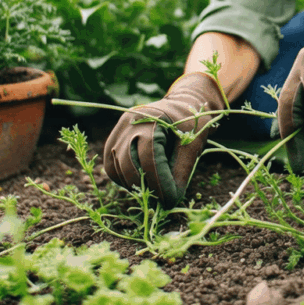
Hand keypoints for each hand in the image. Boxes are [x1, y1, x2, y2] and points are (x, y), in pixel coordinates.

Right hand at [103, 72, 224, 206]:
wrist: (182, 104)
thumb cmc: (191, 122)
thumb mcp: (193, 145)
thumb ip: (181, 171)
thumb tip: (169, 200)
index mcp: (153, 118)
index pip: (149, 157)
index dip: (158, 182)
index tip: (169, 200)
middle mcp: (130, 121)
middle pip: (127, 162)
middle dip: (144, 186)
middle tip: (161, 200)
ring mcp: (120, 128)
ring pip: (114, 166)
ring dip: (132, 184)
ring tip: (152, 190)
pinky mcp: (115, 136)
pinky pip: (110, 164)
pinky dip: (122, 177)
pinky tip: (140, 182)